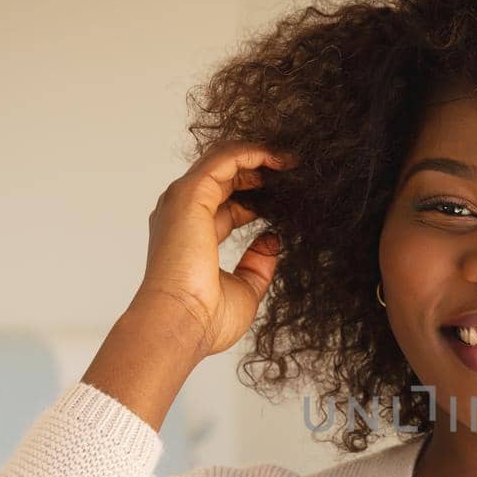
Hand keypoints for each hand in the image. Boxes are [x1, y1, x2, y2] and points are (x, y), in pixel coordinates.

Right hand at [133, 140, 298, 359]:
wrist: (181, 323)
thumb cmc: (204, 317)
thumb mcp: (244, 289)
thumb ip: (257, 265)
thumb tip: (271, 242)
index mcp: (192, 234)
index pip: (226, 202)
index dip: (258, 194)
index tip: (289, 195)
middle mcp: (184, 213)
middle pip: (224, 175)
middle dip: (259, 168)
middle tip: (295, 170)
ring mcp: (184, 201)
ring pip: (223, 159)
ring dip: (259, 154)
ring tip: (293, 159)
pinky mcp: (191, 194)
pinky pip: (226, 159)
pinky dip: (254, 152)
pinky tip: (280, 158)